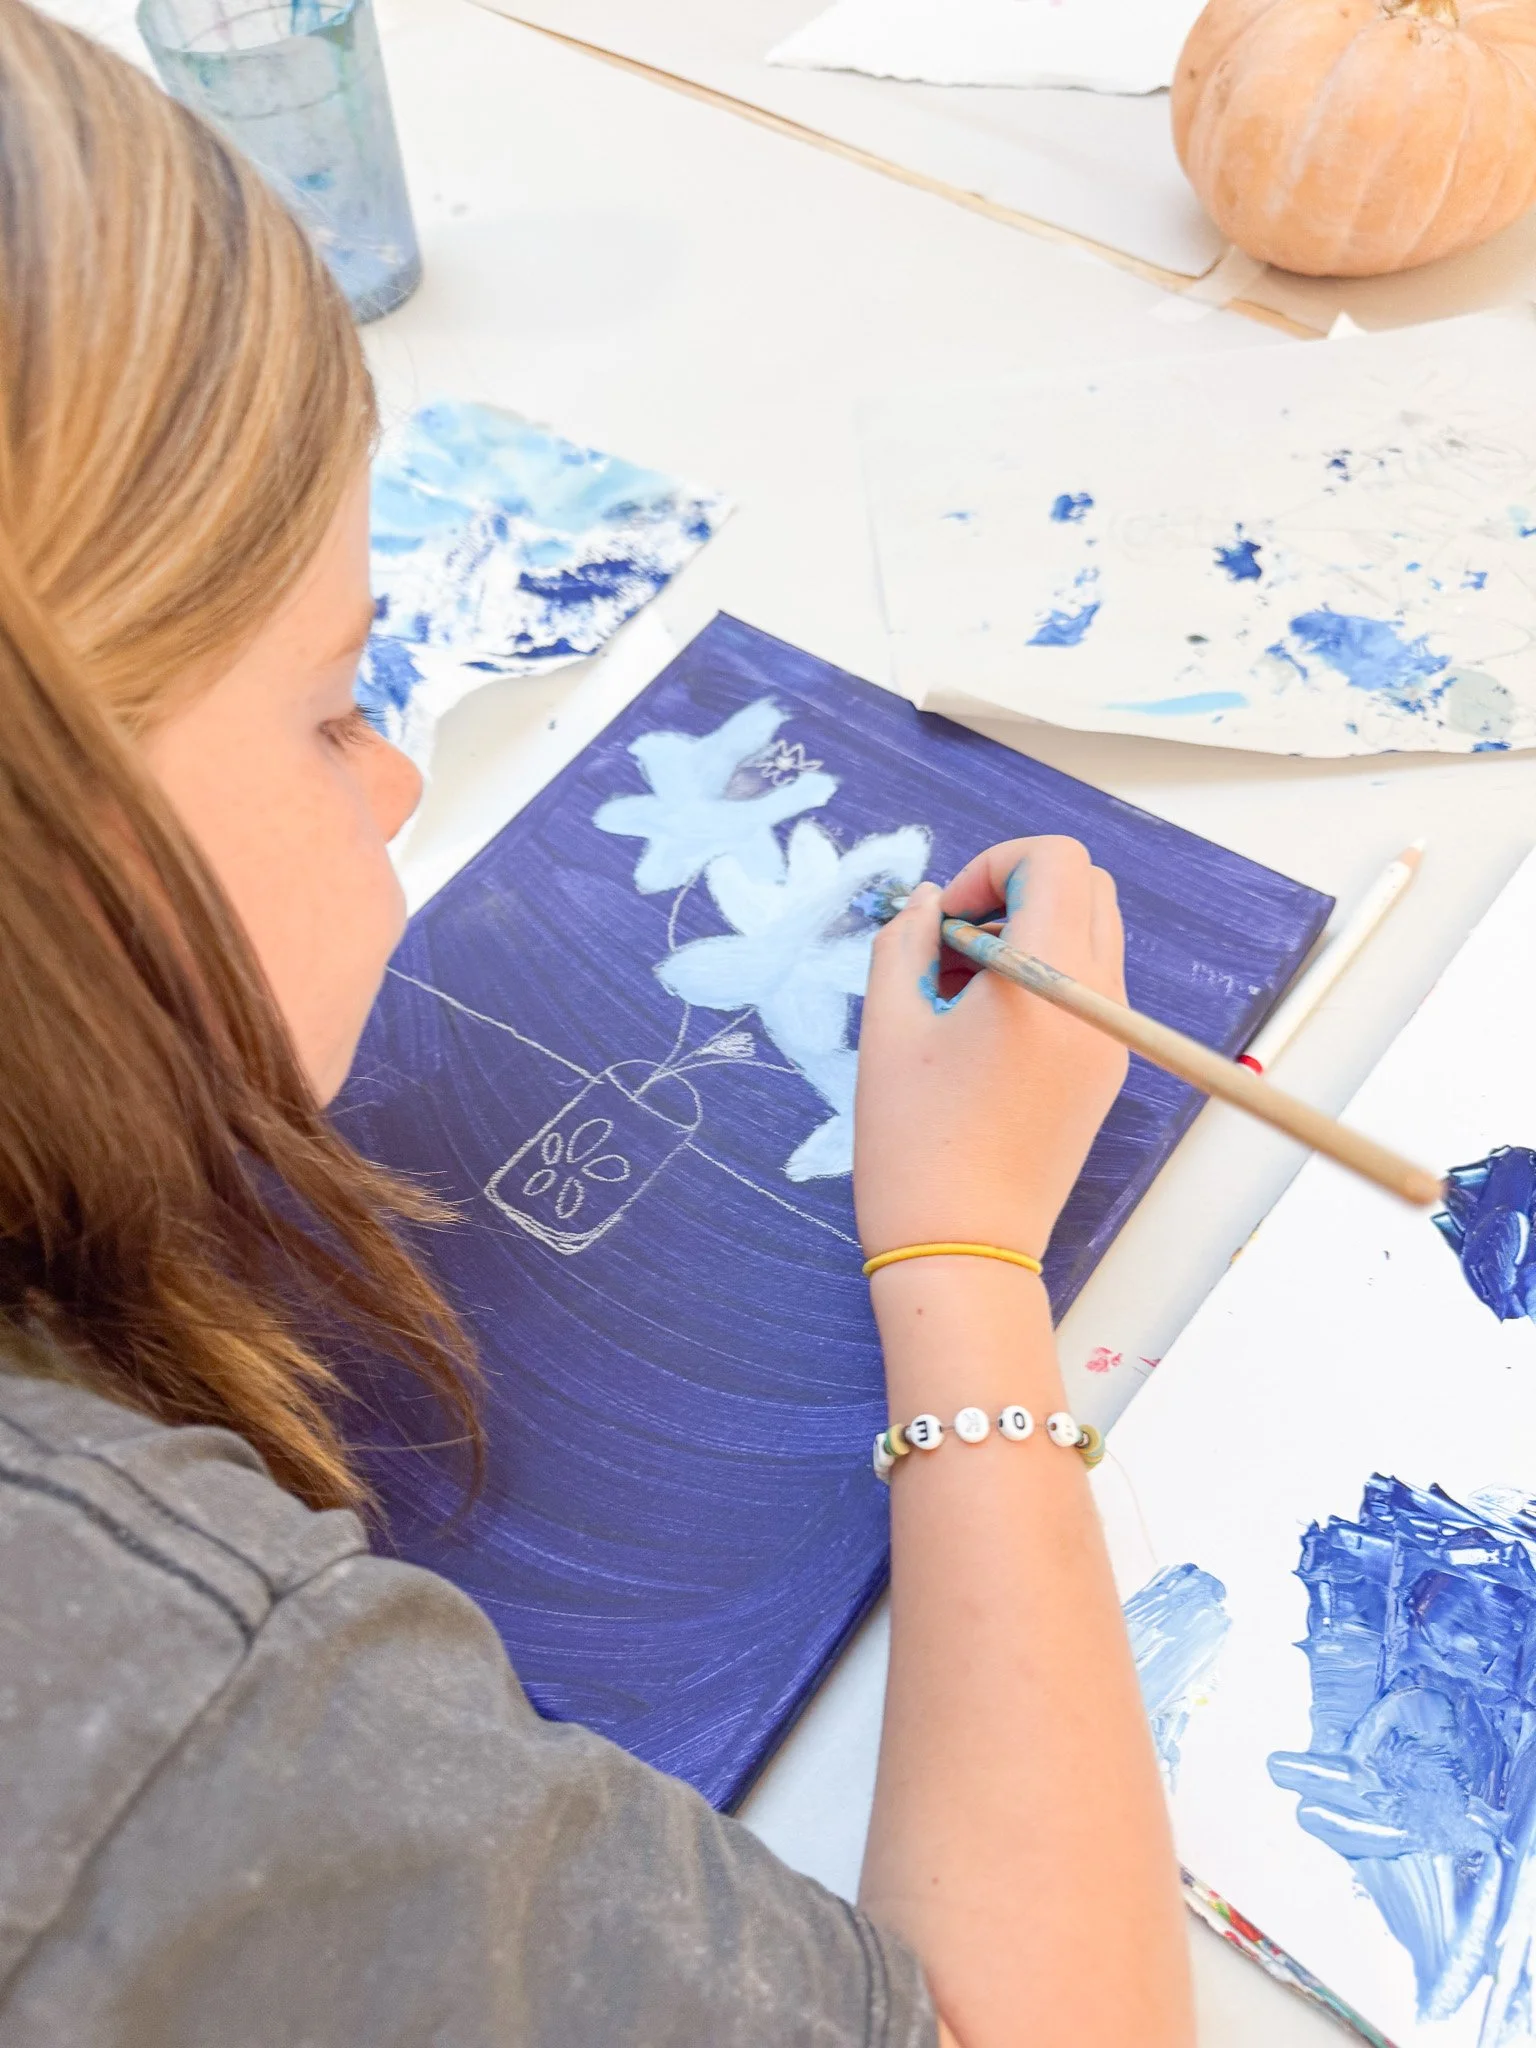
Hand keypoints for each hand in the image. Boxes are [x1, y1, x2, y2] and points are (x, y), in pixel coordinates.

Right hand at [854, 836, 1127, 1264]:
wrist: (962, 1249)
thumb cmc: (914, 1143)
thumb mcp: (889, 1026)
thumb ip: (902, 942)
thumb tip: (925, 901)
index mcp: (1046, 977)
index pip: (1054, 859)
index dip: (990, 867)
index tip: (943, 920)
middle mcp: (1098, 1000)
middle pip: (1085, 886)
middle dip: (1013, 891)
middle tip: (950, 945)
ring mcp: (1110, 1037)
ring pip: (1091, 933)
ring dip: (1027, 932)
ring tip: (958, 991)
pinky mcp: (1106, 1071)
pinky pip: (1089, 986)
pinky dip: (1042, 977)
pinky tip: (982, 1027)